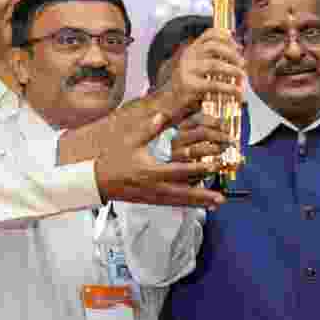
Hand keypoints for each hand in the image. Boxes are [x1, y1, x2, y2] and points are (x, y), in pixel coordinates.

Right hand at [95, 112, 225, 208]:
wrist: (97, 181)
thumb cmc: (113, 159)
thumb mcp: (130, 141)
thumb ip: (149, 129)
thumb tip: (162, 115)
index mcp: (151, 171)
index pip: (178, 171)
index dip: (197, 169)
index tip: (213, 166)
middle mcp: (155, 187)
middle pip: (184, 193)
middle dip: (203, 195)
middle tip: (221, 198)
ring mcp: (153, 196)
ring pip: (180, 201)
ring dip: (199, 202)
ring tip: (216, 203)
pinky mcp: (151, 201)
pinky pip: (173, 203)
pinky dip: (187, 204)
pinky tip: (199, 205)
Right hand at [155, 28, 244, 122]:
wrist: (168, 104)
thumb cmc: (188, 86)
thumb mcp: (197, 67)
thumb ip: (211, 58)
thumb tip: (237, 50)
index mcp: (191, 50)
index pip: (208, 34)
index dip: (225, 36)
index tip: (238, 44)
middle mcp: (188, 57)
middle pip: (214, 47)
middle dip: (232, 53)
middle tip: (243, 63)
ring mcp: (188, 71)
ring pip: (215, 64)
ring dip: (233, 69)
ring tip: (242, 76)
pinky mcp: (190, 86)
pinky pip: (214, 85)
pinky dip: (229, 88)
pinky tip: (238, 93)